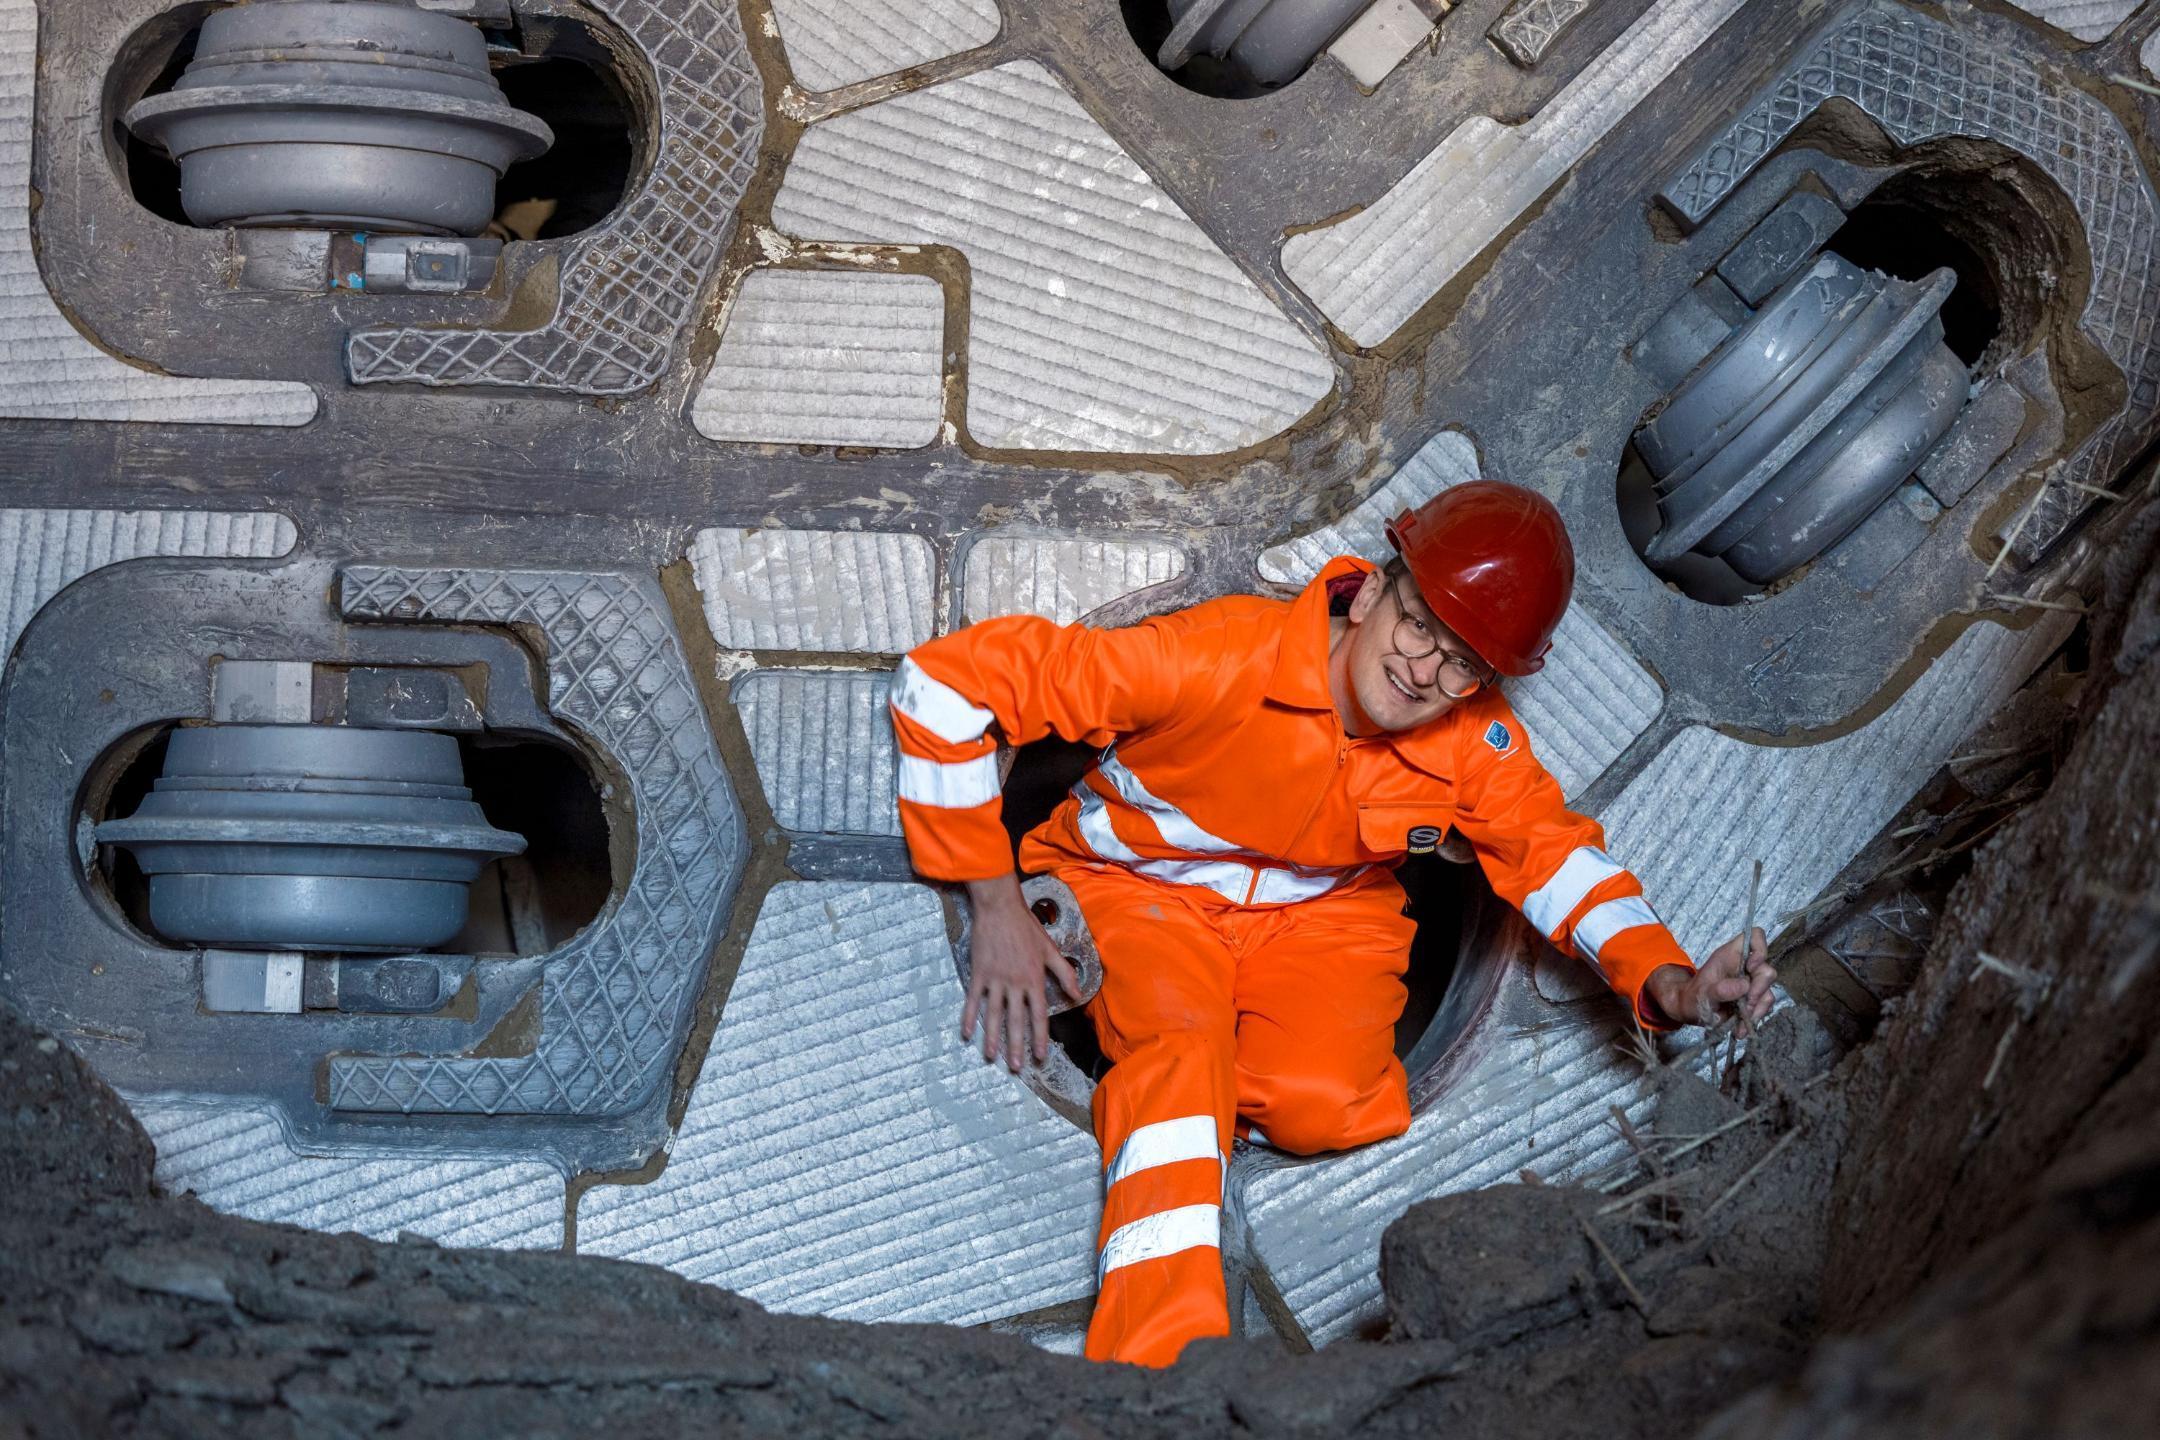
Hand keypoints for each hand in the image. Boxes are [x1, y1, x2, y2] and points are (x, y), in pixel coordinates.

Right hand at [961, 875, 1082, 1072]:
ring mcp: (995, 979)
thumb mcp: (1050, 949)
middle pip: (1015, 1021)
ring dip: (992, 1038)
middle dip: (1016, 1046)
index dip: (1039, 1037)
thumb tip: (1078, 994)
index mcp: (1034, 979)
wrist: (1000, 908)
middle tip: (1015, 1067)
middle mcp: (1015, 983)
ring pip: (994, 1014)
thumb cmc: (1027, 927)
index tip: (1040, 1056)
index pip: (1038, 1015)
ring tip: (991, 1057)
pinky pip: (973, 999)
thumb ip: (1065, 973)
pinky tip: (966, 1032)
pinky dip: (968, 1016)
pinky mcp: (979, 973)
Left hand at [1642, 928, 1774, 1034]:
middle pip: (1767, 971)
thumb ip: (1720, 989)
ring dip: (1757, 1010)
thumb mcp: (1702, 994)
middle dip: (1758, 991)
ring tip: (1739, 1023)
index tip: (1751, 967)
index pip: (1755, 936)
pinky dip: (1754, 1019)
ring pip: (1768, 992)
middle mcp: (1744, 967)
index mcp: (1731, 955)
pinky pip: (1763, 1008)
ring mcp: (1750, 983)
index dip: (1760, 949)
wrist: (1689, 1012)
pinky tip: (1740, 1030)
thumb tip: (1744, 986)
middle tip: (1745, 1007)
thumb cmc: (1692, 997)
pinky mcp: (1753, 1000)